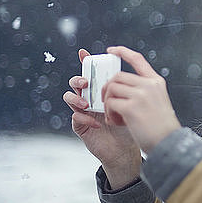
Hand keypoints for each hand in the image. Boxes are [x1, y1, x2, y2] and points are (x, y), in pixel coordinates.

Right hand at [63, 49, 140, 189]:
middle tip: (86, 83)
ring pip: (69, 97)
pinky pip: (74, 117)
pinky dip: (84, 118)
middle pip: (76, 82)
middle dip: (78, 79)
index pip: (91, 72)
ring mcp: (83, 111)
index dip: (85, 61)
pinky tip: (97, 122)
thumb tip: (133, 68)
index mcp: (102, 90)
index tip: (84, 53)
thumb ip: (128, 87)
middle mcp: (90, 98)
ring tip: (87, 104)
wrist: (127, 149)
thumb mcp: (131, 103)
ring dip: (76, 98)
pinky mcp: (80, 125)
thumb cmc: (130, 124)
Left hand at [102, 46, 181, 152]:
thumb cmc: (161, 128)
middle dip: (107, 88)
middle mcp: (149, 85)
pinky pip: (110, 104)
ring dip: (108, 103)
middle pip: (117, 76)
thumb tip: (119, 86)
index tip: (111, 50)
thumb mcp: (157, 102)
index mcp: (156, 82)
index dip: (122, 52)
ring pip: (111, 89)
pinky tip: (118, 123)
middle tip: (107, 102)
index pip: (137, 59)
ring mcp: (141, 95)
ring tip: (115, 116)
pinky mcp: (131, 107)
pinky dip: (109, 114)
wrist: (168, 144)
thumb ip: (143, 91)